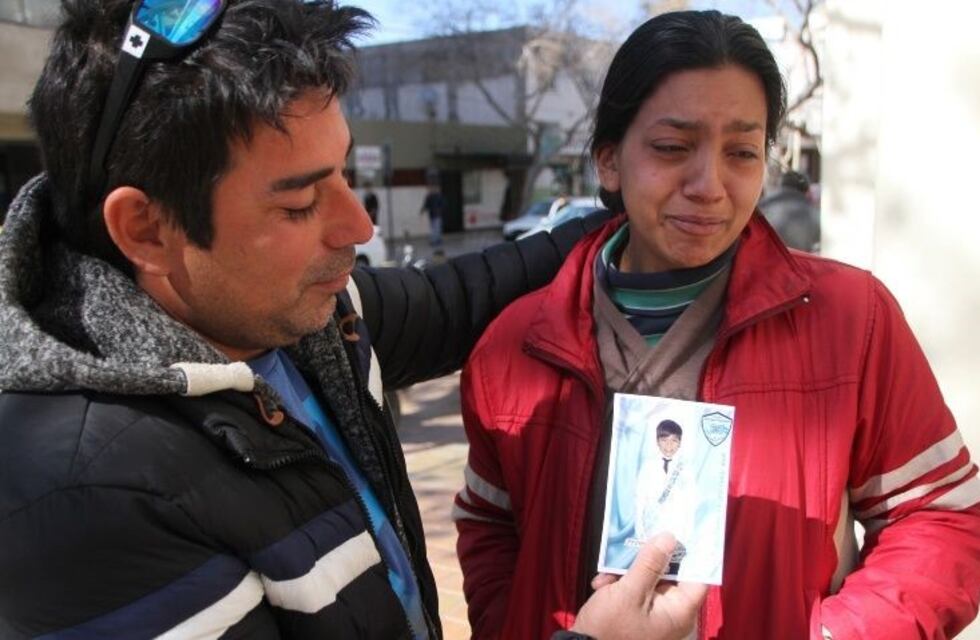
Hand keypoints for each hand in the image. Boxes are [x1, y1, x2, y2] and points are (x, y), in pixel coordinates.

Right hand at [571, 533, 706, 639]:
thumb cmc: (609, 627)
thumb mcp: (628, 592)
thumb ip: (649, 563)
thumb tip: (670, 537)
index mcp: (679, 611)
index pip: (697, 577)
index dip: (691, 553)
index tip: (680, 529)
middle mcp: (672, 613)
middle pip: (670, 574)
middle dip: (649, 558)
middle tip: (635, 541)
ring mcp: (655, 613)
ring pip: (649, 578)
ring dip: (627, 571)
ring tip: (608, 574)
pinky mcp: (638, 613)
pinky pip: (636, 589)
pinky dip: (620, 584)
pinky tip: (602, 585)